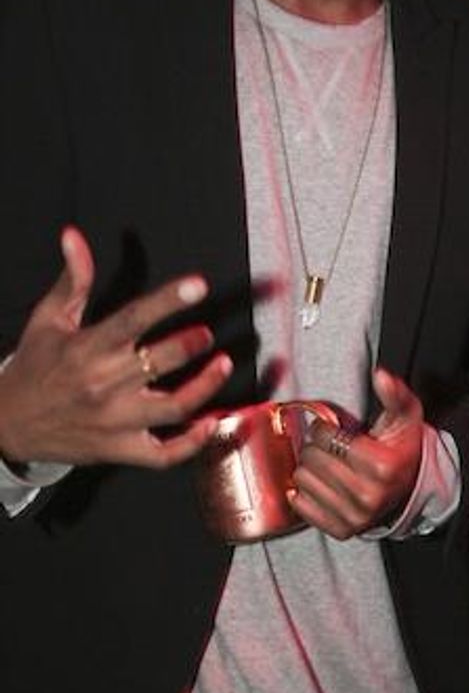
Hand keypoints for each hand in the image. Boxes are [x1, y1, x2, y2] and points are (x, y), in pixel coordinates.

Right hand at [0, 226, 231, 468]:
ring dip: (204, 387)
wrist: (7, 425)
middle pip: (158, 362)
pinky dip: (192, 442)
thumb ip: (73, 279)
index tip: (197, 286)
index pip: (133, 319)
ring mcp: (114, 421)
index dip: (168, 300)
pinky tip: (211, 421)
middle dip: (190, 344)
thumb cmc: (34, 369)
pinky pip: (163, 454)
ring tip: (223, 365)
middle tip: (207, 333)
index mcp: (86, 349)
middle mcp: (102, 385)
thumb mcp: (47, 320)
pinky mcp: (120, 449)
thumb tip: (74, 237)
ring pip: (170, 407)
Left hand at [290, 367, 423, 539]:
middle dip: (316, 447)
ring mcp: (354, 515)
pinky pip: (301, 506)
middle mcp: (368, 495)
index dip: (324, 428)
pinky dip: (305, 493)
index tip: (334, 430)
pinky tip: (322, 484)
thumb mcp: (405, 417)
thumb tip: (382, 377)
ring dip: (310, 469)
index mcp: (382, 466)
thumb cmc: (401, 450)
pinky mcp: (341, 530)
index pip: (326, 437)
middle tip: (331, 448)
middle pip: (310, 458)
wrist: (409, 489)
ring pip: (302, 480)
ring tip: (328, 466)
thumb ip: (394, 394)